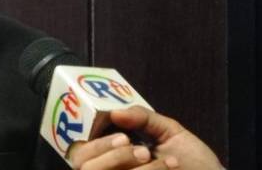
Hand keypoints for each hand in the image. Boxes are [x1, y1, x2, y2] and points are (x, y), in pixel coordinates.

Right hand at [67, 106, 222, 169]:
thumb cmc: (194, 162)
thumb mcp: (170, 132)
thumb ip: (143, 118)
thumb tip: (114, 111)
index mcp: (114, 154)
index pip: (81, 150)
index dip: (93, 142)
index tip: (121, 135)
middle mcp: (112, 169)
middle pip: (84, 165)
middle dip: (112, 154)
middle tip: (140, 149)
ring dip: (132, 166)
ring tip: (161, 160)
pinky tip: (170, 168)